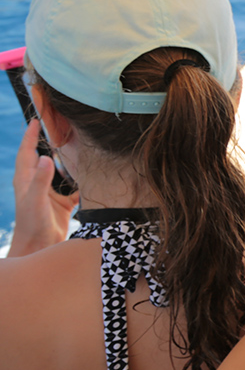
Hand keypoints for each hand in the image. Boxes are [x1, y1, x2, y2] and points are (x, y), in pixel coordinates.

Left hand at [9, 119, 77, 256]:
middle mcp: (38, 183)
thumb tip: (46, 157)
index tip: (37, 119)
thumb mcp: (35, 202)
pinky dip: (83, 180)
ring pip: (62, 170)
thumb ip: (40, 180)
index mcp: (26, 180)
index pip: (27, 151)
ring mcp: (50, 192)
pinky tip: (94, 175)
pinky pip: (75, 187)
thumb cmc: (32, 226)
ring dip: (70, 160)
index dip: (31, 135)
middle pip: (45, 157)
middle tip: (63, 127)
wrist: (39, 250)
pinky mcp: (63, 202)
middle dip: (52, 142)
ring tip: (81, 146)